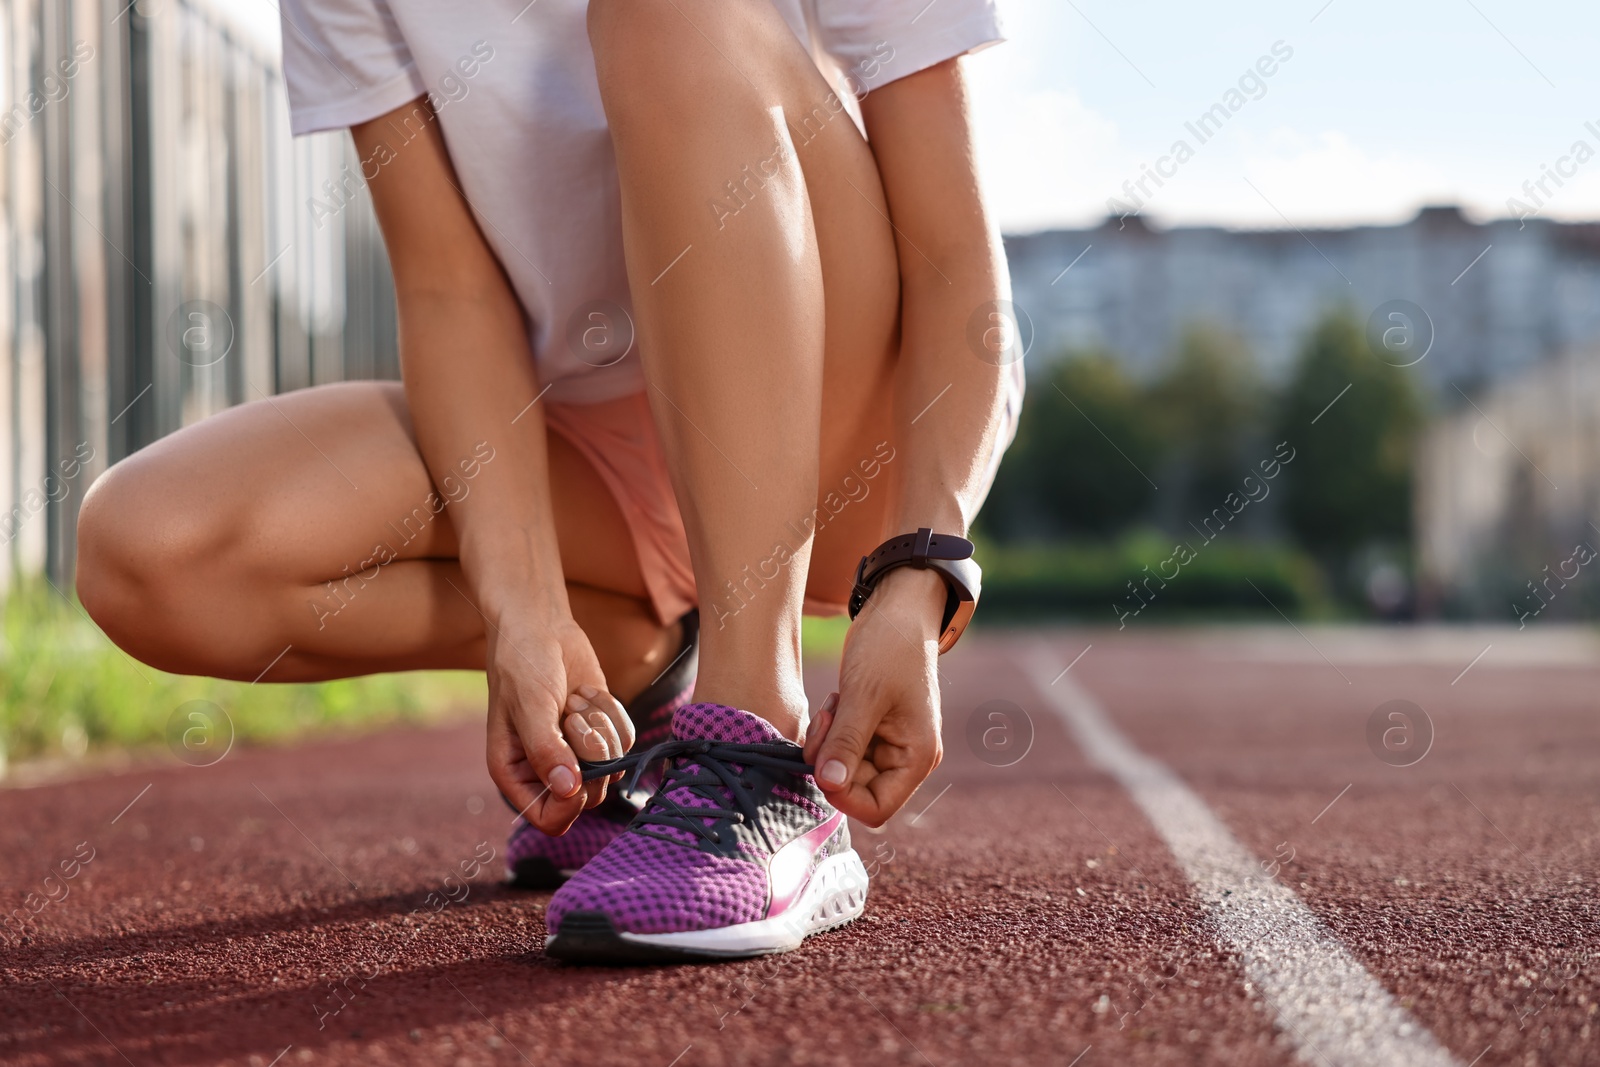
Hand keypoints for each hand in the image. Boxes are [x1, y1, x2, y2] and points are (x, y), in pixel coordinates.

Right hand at [484, 608, 634, 833]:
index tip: (579, 774)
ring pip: (613, 766)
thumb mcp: (530, 705)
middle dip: (590, 755)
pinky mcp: (600, 731)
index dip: (570, 805)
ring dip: (599, 727)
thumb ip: (546, 749)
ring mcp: (577, 752)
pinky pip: (626, 739)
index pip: (550, 820)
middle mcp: (547, 770)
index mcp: (515, 774)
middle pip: (590, 796)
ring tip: (572, 700)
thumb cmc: (523, 664)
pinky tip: (587, 692)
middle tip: (572, 717)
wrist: (540, 626)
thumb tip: (568, 790)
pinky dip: (611, 712)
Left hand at [803, 567, 944, 825]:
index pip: (876, 809)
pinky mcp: (871, 730)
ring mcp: (888, 745)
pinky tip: (836, 701)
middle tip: (826, 720)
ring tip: (833, 704)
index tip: (821, 762)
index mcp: (916, 757)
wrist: (898, 610)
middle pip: (855, 790)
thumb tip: (828, 786)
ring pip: (842, 769)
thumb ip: (846, 742)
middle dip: (831, 761)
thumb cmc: (890, 647)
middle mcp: (905, 758)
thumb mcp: (864, 695)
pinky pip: (841, 749)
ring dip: (828, 743)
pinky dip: (830, 731)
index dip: (842, 794)